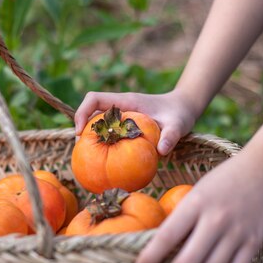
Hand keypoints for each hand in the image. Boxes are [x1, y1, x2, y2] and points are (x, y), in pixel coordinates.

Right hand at [74, 90, 197, 155]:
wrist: (183, 109)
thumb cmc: (179, 114)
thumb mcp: (178, 125)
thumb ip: (171, 136)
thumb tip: (161, 151)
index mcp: (126, 101)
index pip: (94, 99)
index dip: (82, 112)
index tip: (79, 132)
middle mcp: (120, 107)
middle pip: (90, 113)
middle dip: (81, 130)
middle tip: (80, 152)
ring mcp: (120, 117)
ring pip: (96, 124)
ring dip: (90, 139)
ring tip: (88, 160)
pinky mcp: (123, 126)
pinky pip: (107, 134)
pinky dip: (102, 146)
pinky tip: (105, 164)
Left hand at [134, 154, 262, 262]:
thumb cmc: (221, 181)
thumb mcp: (195, 193)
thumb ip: (181, 219)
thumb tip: (157, 249)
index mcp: (196, 204)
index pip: (167, 237)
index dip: (150, 258)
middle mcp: (216, 221)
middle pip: (188, 262)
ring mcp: (237, 235)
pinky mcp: (254, 245)